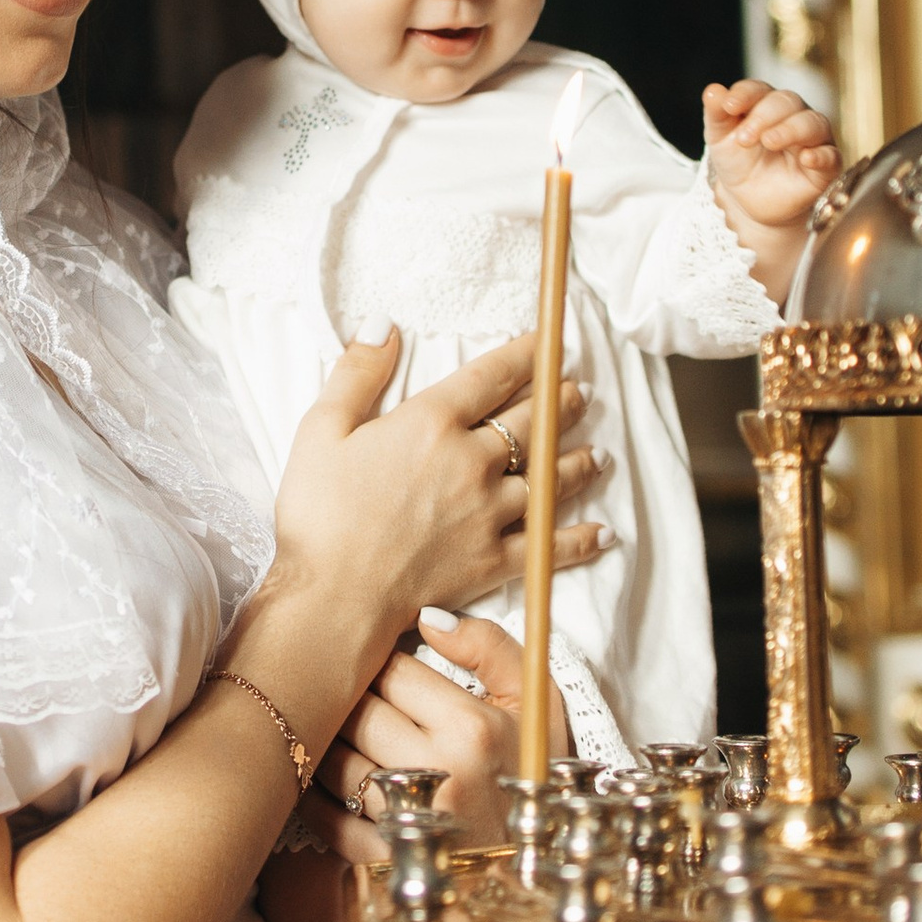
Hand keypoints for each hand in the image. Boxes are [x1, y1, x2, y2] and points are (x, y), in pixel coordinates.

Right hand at [267, 332, 604, 689]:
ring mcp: (489, 514)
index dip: (524, 355)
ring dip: (577, 462)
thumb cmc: (317, 514)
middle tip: (579, 392)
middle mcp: (472, 462)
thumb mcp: (321, 429)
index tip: (546, 343)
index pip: (491, 375)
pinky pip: (548, 546)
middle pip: (531, 422)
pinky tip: (603, 532)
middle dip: (560, 402)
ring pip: (549, 479)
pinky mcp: (493, 561)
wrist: (333, 597)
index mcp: (431, 423)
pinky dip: (578, 539)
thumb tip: (384, 324)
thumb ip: (357, 373)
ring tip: (597, 452)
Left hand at [315, 613, 559, 866]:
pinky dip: (313, 795)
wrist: (542, 855)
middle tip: (341, 687)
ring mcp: (407, 821)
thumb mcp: (535, 700)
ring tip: (331, 727)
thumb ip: (490, 647)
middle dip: (344, 694)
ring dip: (324, 739)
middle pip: (355, 713)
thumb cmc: (532, 770)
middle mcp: (437, 772)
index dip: (376, 660)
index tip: (375, 662)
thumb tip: (427, 618)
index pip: (391, 671)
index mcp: (472, 729)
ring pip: (332, 761)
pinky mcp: (384, 860)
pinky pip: (326, 819)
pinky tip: (320, 776)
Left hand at [703, 77, 839, 294]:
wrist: (750, 203)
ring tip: (769, 141)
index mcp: (766, 103)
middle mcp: (793, 115)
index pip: (759, 89)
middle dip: (764, 116)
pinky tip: (807, 158)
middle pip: (786, 102)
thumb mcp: (720, 140)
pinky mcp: (826, 166)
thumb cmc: (739, 164)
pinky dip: (821, 155)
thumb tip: (712, 91)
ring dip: (790, 130)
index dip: (744, 94)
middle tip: (744, 138)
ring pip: (812, 122)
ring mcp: (812, 139)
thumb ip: (717, 115)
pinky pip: (831, 155)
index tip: (728, 106)